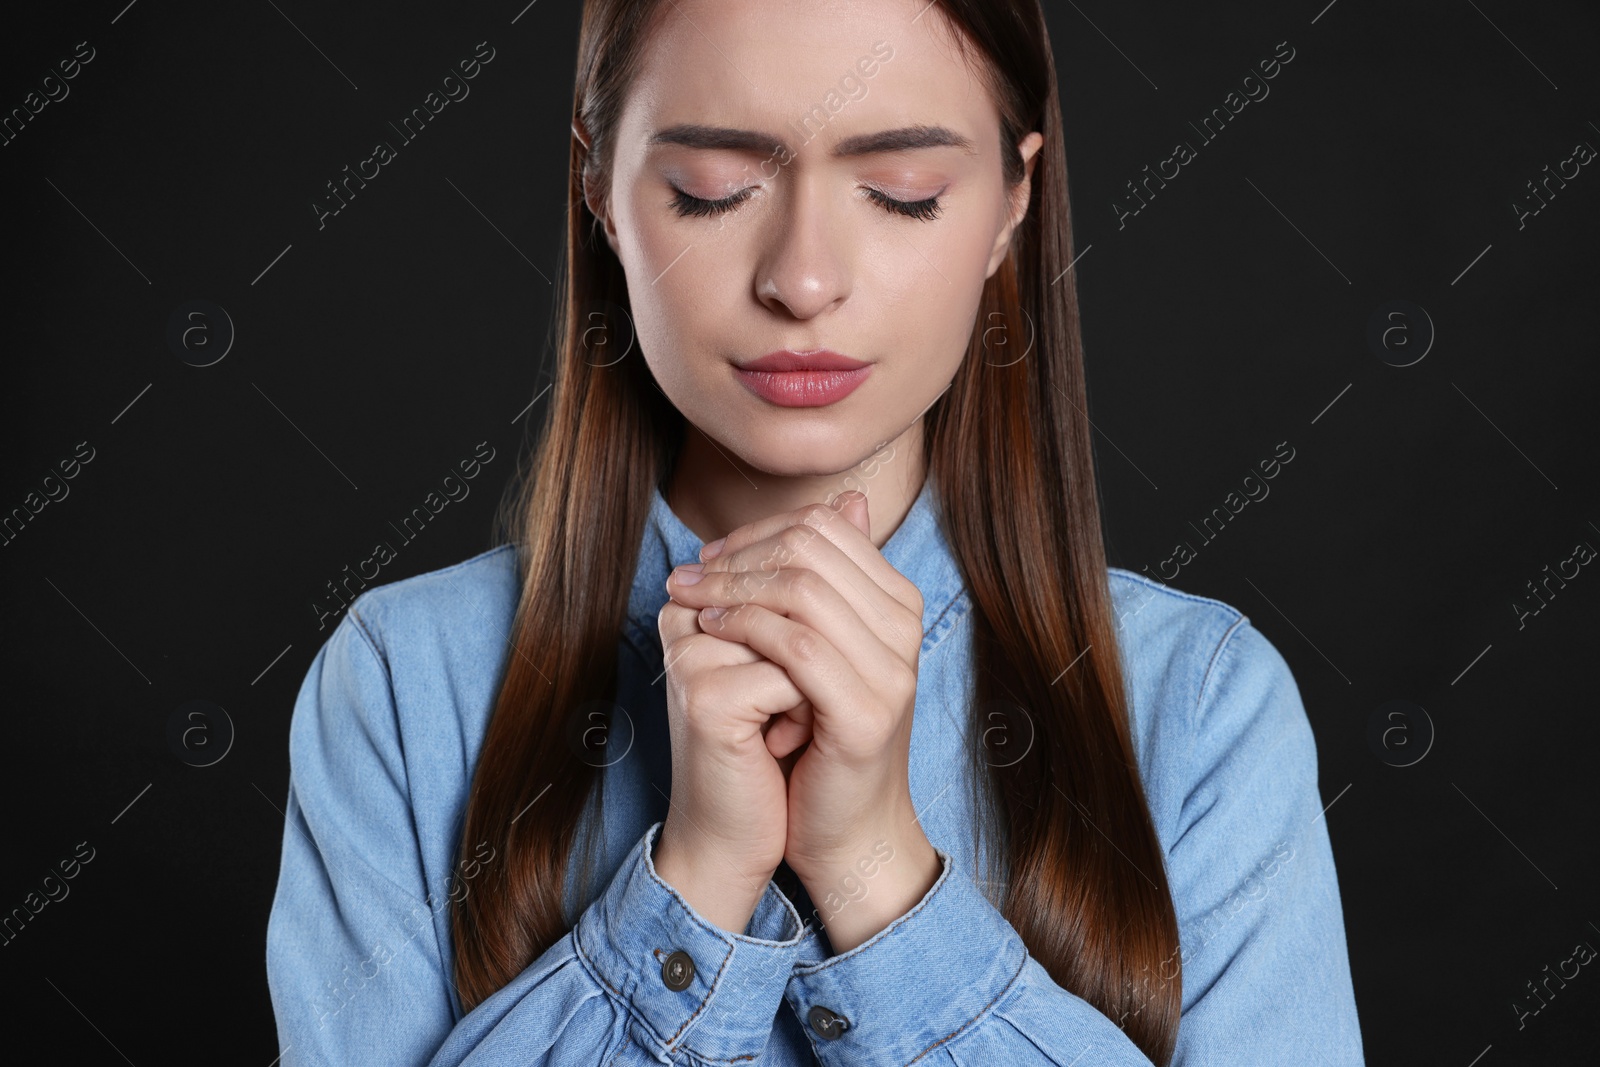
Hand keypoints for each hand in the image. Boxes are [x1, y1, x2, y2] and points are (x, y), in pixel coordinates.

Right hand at [653, 569, 807, 932]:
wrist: (743, 834)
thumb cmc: (774, 746)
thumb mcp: (809, 650)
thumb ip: (827, 577)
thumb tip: (853, 497)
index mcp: (705, 598)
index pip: (788, 546)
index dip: (829, 600)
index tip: (824, 659)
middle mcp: (688, 615)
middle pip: (794, 584)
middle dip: (828, 642)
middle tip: (813, 697)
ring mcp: (691, 653)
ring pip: (799, 630)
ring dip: (818, 683)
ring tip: (798, 722)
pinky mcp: (704, 697)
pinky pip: (790, 677)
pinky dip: (803, 716)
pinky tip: (780, 747)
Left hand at [663, 492, 931, 893]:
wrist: (847, 831)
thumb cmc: (824, 741)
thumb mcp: (821, 652)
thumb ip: (820, 586)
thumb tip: (837, 502)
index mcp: (898, 605)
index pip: (826, 527)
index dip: (759, 531)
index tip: (711, 554)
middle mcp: (904, 630)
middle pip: (812, 549)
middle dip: (739, 553)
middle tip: (690, 572)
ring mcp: (891, 671)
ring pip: (802, 591)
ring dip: (732, 587)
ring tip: (692, 600)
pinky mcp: (866, 714)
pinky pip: (798, 648)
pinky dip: (746, 629)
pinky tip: (711, 632)